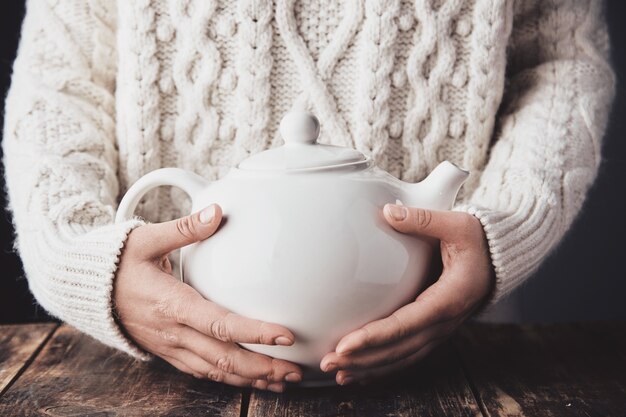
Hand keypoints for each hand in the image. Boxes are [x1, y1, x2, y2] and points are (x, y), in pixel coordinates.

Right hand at [113, 204, 302, 391]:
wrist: (88, 292)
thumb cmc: (119, 264)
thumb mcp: (147, 239)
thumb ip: (184, 228)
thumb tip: (216, 211)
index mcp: (173, 304)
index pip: (221, 324)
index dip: (254, 332)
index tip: (285, 335)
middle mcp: (174, 332)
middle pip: (224, 358)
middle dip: (262, 367)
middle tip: (295, 370)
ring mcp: (171, 347)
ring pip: (216, 372)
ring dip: (251, 379)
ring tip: (283, 382)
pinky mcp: (169, 353)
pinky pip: (203, 373)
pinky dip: (229, 381)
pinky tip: (251, 380)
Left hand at [320, 204, 493, 384]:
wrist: (498, 260)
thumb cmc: (477, 241)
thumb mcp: (458, 224)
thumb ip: (424, 219)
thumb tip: (389, 213)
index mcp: (448, 299)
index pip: (406, 324)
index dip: (374, 337)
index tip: (344, 345)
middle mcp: (444, 323)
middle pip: (399, 349)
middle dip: (362, 359)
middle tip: (327, 363)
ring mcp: (439, 331)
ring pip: (401, 358)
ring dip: (368, 368)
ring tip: (336, 373)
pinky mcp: (432, 332)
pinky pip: (406, 356)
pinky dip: (381, 368)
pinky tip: (357, 374)